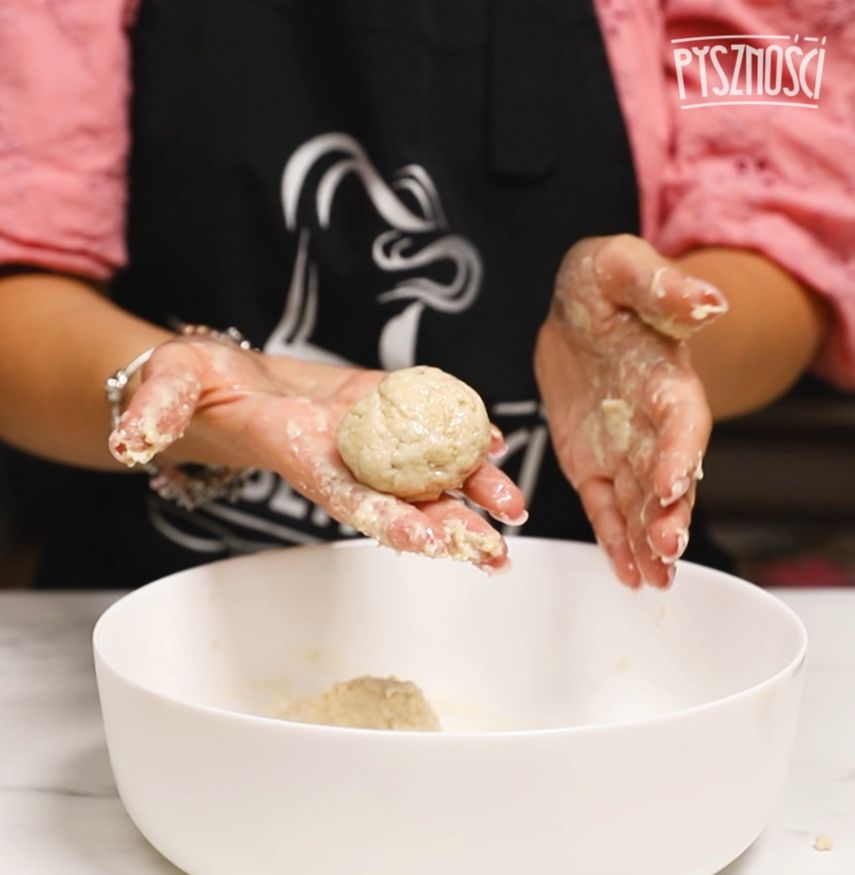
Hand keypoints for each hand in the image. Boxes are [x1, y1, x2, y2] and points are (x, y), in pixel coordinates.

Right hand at [108, 337, 525, 571]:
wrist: (230, 384)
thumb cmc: (196, 388)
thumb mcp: (169, 385)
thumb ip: (155, 410)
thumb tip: (131, 441)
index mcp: (300, 459)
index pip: (346, 497)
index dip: (387, 517)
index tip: (430, 540)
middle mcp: (343, 459)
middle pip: (401, 499)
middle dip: (447, 525)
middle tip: (495, 549)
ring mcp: (367, 437)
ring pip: (425, 469)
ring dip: (470, 489)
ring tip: (513, 505)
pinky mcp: (380, 406)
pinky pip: (427, 423)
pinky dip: (461, 434)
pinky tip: (496, 441)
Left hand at [535, 235, 727, 587]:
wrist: (577, 310)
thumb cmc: (605, 284)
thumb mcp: (621, 268)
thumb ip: (661, 287)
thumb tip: (707, 301)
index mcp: (668, 380)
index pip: (682, 424)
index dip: (681, 455)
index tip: (675, 485)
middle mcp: (653, 425)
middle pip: (668, 476)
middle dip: (668, 515)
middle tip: (667, 552)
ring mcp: (625, 449)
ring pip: (640, 503)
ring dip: (647, 540)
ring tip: (653, 579)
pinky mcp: (594, 464)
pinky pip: (606, 507)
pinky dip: (615, 539)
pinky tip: (627, 572)